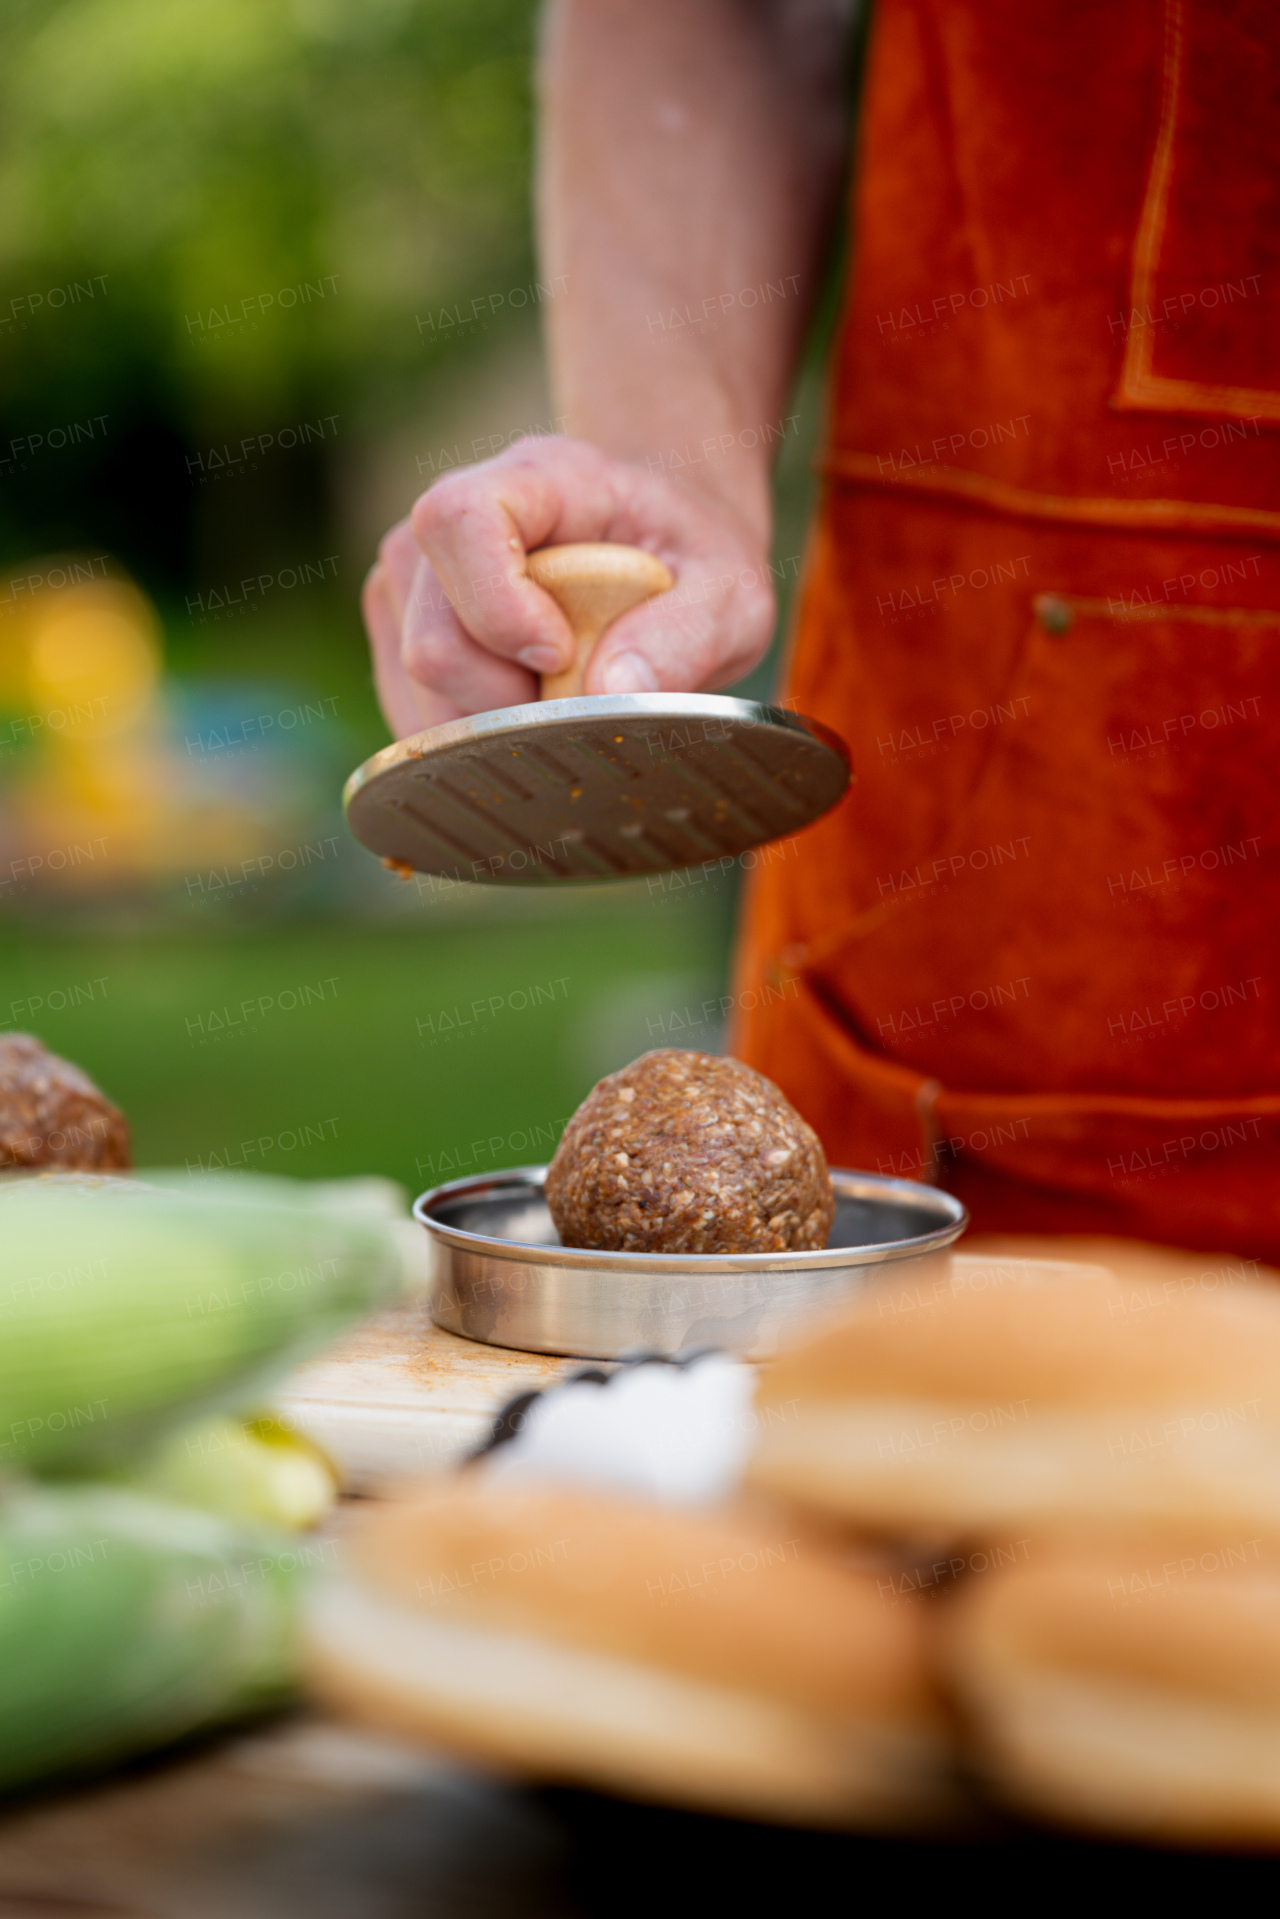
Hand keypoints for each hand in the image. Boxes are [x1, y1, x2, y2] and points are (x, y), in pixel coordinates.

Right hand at [362, 436, 775, 734]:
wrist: (658, 547)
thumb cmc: (691, 563)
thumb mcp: (731, 594)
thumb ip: (687, 637)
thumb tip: (612, 691)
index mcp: (535, 479)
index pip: (459, 521)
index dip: (498, 607)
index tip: (561, 656)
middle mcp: (453, 520)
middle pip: (431, 638)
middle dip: (508, 702)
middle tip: (579, 702)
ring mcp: (415, 578)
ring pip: (414, 687)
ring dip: (491, 723)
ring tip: (558, 698)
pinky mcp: (401, 633)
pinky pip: (412, 713)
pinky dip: (470, 735)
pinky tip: (524, 712)